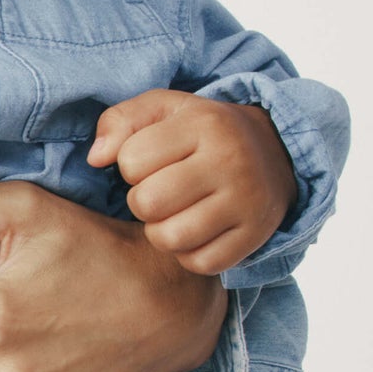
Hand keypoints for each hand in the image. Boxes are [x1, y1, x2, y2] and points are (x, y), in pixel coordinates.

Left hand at [88, 90, 296, 273]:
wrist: (276, 150)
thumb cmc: (202, 129)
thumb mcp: (162, 108)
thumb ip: (120, 122)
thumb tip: (96, 159)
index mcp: (203, 125)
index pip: (131, 160)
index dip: (128, 164)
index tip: (150, 161)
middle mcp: (231, 163)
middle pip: (148, 203)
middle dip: (140, 200)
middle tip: (157, 191)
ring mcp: (247, 202)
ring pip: (171, 238)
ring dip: (159, 231)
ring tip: (171, 213)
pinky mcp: (257, 236)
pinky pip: (202, 263)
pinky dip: (187, 254)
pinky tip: (193, 232)